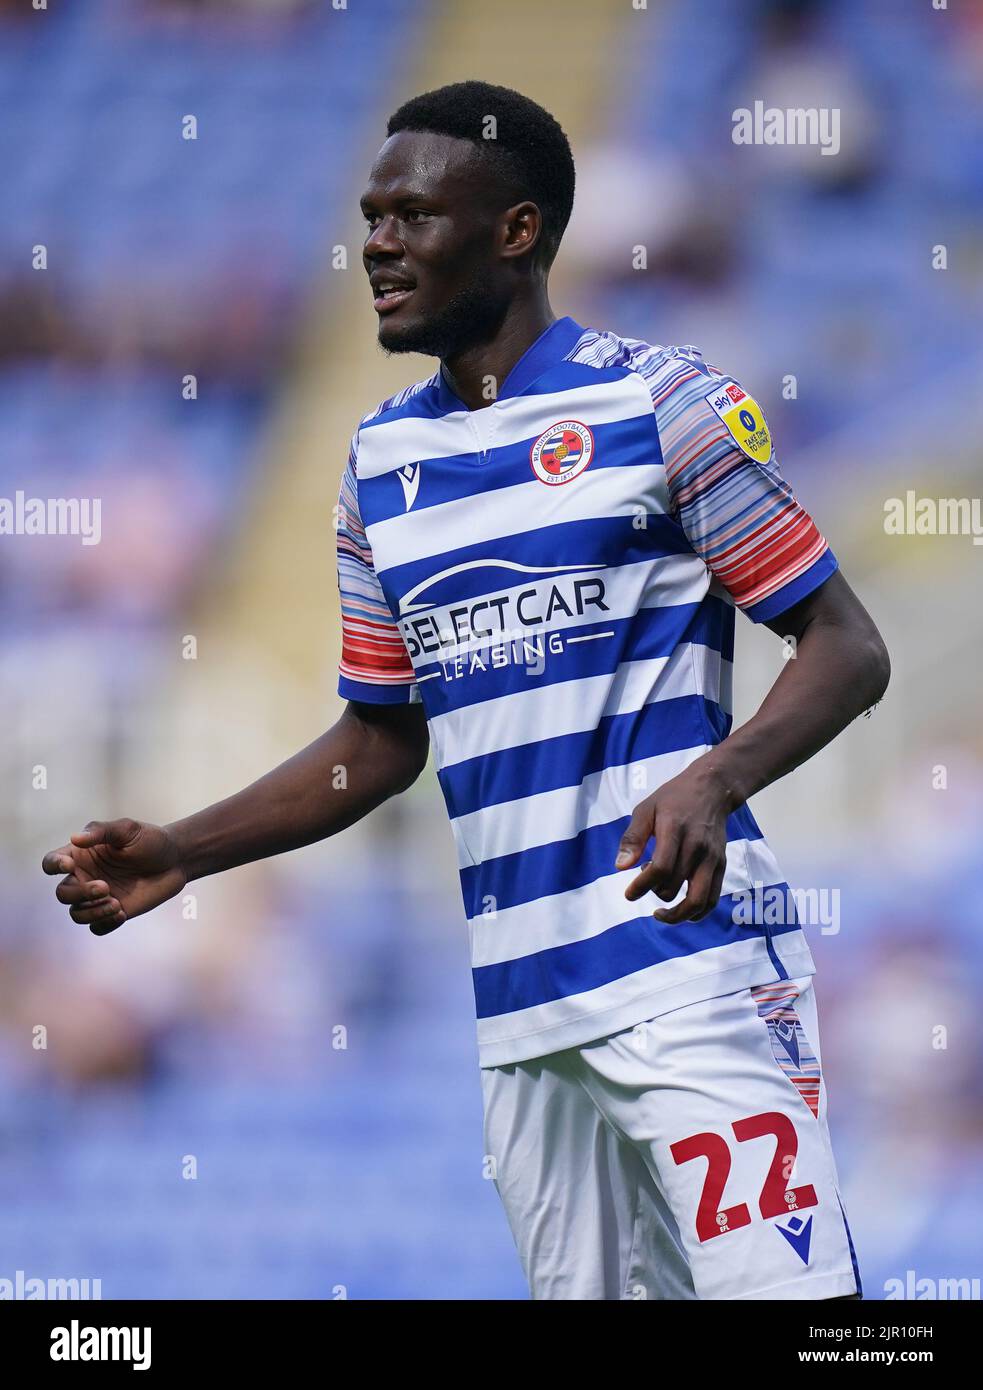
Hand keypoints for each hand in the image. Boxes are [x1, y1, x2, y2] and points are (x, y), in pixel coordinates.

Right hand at [41, 819, 186, 934]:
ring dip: (92, 912)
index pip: (51, 863)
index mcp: (81, 856)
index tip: (69, 866)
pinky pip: (96, 927)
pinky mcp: (113, 913)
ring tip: (116, 904)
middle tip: (105, 887)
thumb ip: (101, 832)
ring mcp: (98, 898)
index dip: (54, 866)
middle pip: (63, 894)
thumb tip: (75, 839)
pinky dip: (103, 923)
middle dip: (80, 893)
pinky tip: (121, 913)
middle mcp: (84, 878)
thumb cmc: (150, 840)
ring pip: (77, 914)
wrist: (176, 860)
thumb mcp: (127, 829)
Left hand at [614, 760, 730, 922]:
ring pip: (698, 901)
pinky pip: (712, 899)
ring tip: (660, 914)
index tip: (629, 893)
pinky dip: (697, 913)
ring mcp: (712, 858)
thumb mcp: (646, 809)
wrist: (712, 789)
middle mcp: (697, 847)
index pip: (661, 868)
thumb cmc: (674, 798)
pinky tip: (681, 913)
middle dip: (654, 892)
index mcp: (675, 830)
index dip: (642, 886)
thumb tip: (620, 868)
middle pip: (674, 886)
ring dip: (677, 915)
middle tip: (646, 881)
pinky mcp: (721, 865)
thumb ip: (632, 838)